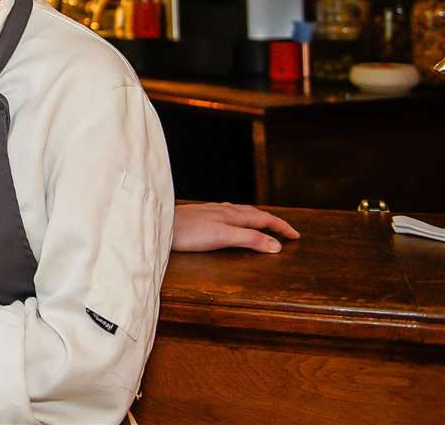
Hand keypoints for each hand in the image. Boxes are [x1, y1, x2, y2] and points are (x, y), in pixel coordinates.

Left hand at [172, 202, 299, 252]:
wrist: (158, 224)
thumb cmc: (188, 232)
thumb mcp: (223, 237)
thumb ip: (249, 239)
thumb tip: (277, 245)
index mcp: (233, 215)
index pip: (264, 219)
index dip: (282, 227)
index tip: (297, 236)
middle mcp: (225, 210)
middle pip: (255, 214)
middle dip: (273, 222)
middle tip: (287, 231)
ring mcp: (212, 211)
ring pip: (241, 212)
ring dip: (257, 218)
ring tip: (265, 224)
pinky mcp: (201, 215)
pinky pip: (229, 213)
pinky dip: (240, 217)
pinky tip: (232, 219)